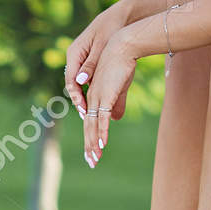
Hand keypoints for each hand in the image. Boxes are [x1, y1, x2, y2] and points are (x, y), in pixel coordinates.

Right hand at [64, 2, 129, 116]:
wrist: (120, 16)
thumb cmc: (111, 29)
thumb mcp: (102, 47)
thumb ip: (92, 65)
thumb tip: (80, 82)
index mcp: (74, 52)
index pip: (70, 79)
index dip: (76, 96)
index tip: (83, 109)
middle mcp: (75, 57)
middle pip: (74, 83)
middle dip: (80, 100)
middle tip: (86, 117)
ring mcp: (82, 59)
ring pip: (81, 82)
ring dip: (86, 97)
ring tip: (93, 113)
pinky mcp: (91, 60)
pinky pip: (89, 78)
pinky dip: (93, 89)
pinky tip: (101, 100)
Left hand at [82, 42, 136, 166]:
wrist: (122, 47)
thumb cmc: (122, 64)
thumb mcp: (119, 88)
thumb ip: (117, 104)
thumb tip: (115, 120)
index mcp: (93, 97)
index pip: (90, 122)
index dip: (91, 138)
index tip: (93, 152)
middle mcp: (91, 99)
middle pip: (87, 127)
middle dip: (89, 147)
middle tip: (91, 163)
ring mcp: (96, 98)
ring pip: (92, 126)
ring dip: (93, 145)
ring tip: (94, 160)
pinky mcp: (105, 96)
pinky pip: (102, 118)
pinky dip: (101, 132)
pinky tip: (102, 144)